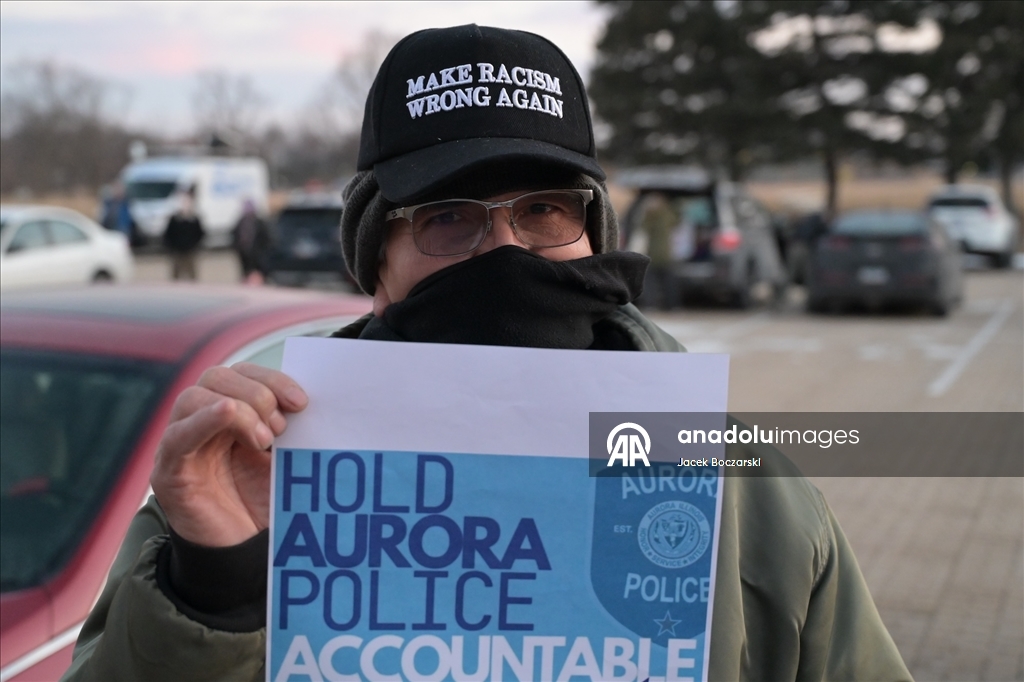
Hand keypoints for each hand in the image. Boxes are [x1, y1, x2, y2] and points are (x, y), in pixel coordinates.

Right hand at [151, 363, 307, 546]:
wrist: (244, 556)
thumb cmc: (262, 505)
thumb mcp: (282, 459)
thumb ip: (289, 428)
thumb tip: (308, 401)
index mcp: (229, 415)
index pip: (242, 374)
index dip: (272, 379)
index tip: (302, 402)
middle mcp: (200, 424)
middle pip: (217, 377)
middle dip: (256, 393)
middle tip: (282, 427)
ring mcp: (180, 445)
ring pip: (193, 397)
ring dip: (238, 409)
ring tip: (265, 440)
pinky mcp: (168, 472)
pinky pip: (178, 436)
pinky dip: (204, 419)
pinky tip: (227, 412)